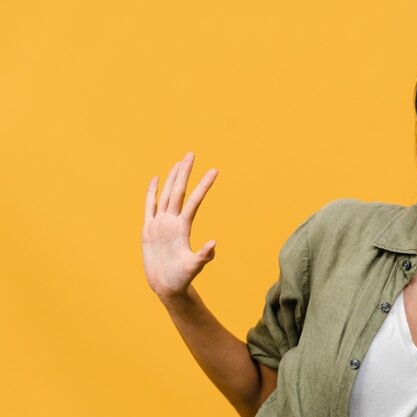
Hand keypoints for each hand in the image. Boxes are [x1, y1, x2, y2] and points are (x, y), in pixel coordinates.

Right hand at [142, 152, 217, 300]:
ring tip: (179, 162)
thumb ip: (203, 256)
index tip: (214, 171)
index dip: (204, 186)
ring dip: (172, 178)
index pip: (194, 201)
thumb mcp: (193, 267)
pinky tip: (155, 180)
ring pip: (166, 195)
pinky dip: (151, 193)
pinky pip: (149, 207)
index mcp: (183, 227)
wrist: (167, 286)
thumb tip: (214, 244)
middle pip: (179, 191)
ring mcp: (160, 224)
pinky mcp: (148, 229)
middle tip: (191, 154)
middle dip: (185, 173)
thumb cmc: (181, 278)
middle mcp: (173, 221)